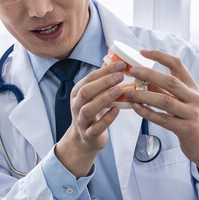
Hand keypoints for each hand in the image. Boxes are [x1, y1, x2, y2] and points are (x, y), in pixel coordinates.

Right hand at [54, 61, 125, 177]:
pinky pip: (96, 127)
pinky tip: (117, 110)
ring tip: (120, 91)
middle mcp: (77, 106)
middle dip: (103, 82)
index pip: (89, 78)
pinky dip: (107, 118)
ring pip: (88, 109)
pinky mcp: (89, 135)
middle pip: (85, 91)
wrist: (84, 140)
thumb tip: (114, 59)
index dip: (105, 71)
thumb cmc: (93, 113)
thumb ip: (102, 80)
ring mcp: (81, 121)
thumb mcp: (94, 95)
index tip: (122, 64)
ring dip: (104, 99)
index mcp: (78, 93)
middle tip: (121, 75)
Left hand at [125, 50, 198, 184]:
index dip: (160, 56)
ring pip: (165, 101)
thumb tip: (145, 80)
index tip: (143, 52)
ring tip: (128, 93)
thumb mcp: (181, 102)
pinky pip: (163, 119)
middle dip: (149, 74)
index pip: (177, 65)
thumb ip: (165, 91)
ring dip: (144, 96)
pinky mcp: (187, 129)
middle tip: (131, 71)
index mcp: (192, 87)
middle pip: (170, 81)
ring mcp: (192, 113)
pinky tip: (136, 108)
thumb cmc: (190, 120)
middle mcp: (194, 97)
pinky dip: (148, 113)